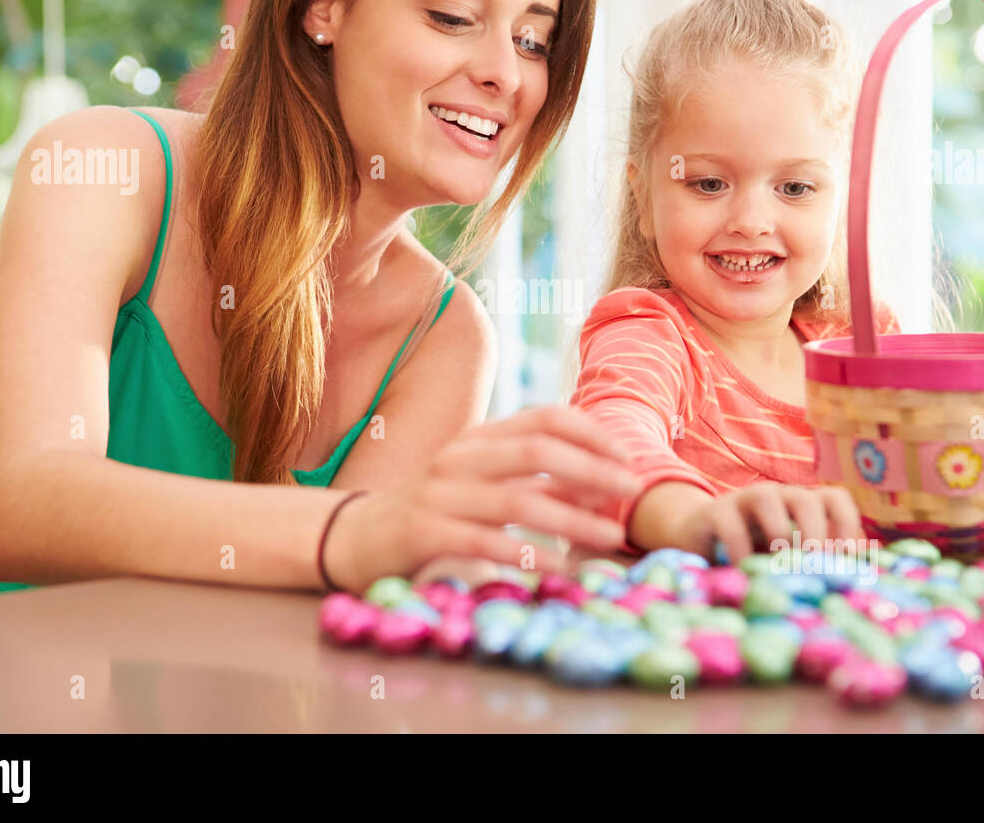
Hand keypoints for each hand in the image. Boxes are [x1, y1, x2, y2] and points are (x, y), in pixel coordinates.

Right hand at [321, 405, 640, 592]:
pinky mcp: (425, 533)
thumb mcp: (476, 480)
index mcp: (477, 437)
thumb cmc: (430, 509)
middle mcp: (460, 457)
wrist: (353, 536)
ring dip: (574, 519)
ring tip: (610, 537)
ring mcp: (440, 494)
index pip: (544, 417)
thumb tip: (596, 483)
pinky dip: (530, 555)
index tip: (627, 458)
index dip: (591, 433)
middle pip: (538, 451)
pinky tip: (561, 567)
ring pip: (520, 501)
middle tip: (630, 493)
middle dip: (593, 470)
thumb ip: (527, 476)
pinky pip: (488, 543)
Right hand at [670, 481, 863, 564]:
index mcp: (801, 506)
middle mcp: (777, 496)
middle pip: (806, 498)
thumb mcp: (787, 557)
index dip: (847, 525)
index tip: (846, 558)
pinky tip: (745, 572)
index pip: (835, 499)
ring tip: (779, 565)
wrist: (697, 540)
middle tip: (814, 565)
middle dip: (815, 534)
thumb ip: (816, 562)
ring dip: (778, 534)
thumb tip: (855, 575)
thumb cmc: (753, 552)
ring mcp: (744, 499)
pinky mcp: (714, 511)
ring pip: (767, 498)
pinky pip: (731, 524)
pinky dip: (741, 550)